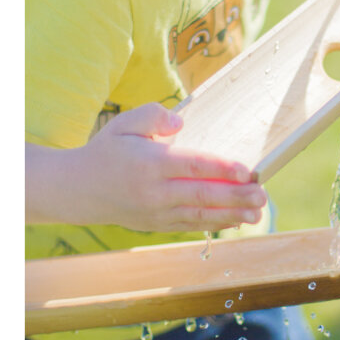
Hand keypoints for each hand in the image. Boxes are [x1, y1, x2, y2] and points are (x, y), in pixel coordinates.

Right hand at [26, 103, 267, 232]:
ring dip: (232, 215)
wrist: (76, 189)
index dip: (221, 168)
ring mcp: (156, 211)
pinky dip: (215, 223)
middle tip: (263, 195)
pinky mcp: (157, 224)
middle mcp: (155, 191)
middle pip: (202, 195)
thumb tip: (181, 123)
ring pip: (200, 215)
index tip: (246, 170)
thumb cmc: (107, 150)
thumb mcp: (124, 123)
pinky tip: (236, 220)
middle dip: (236, 196)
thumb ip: (153, 115)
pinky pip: (191, 224)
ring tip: (258, 212)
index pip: (192, 166)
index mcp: (150, 162)